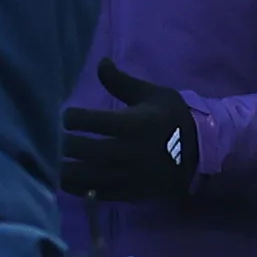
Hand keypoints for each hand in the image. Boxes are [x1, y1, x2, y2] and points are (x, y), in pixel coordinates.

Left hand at [60, 59, 198, 200]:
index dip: (72, 118)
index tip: (66, 116)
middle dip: (65, 144)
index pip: (92, 121)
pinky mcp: (131, 192)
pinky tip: (70, 182)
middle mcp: (129, 151)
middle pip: (85, 150)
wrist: (200, 152)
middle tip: (56, 140)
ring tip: (58, 164)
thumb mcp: (151, 94)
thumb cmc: (173, 117)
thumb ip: (121, 81)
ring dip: (68, 170)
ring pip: (88, 176)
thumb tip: (101, 62)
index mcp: (134, 123)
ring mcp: (130, 175)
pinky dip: (81, 189)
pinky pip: (100, 194)